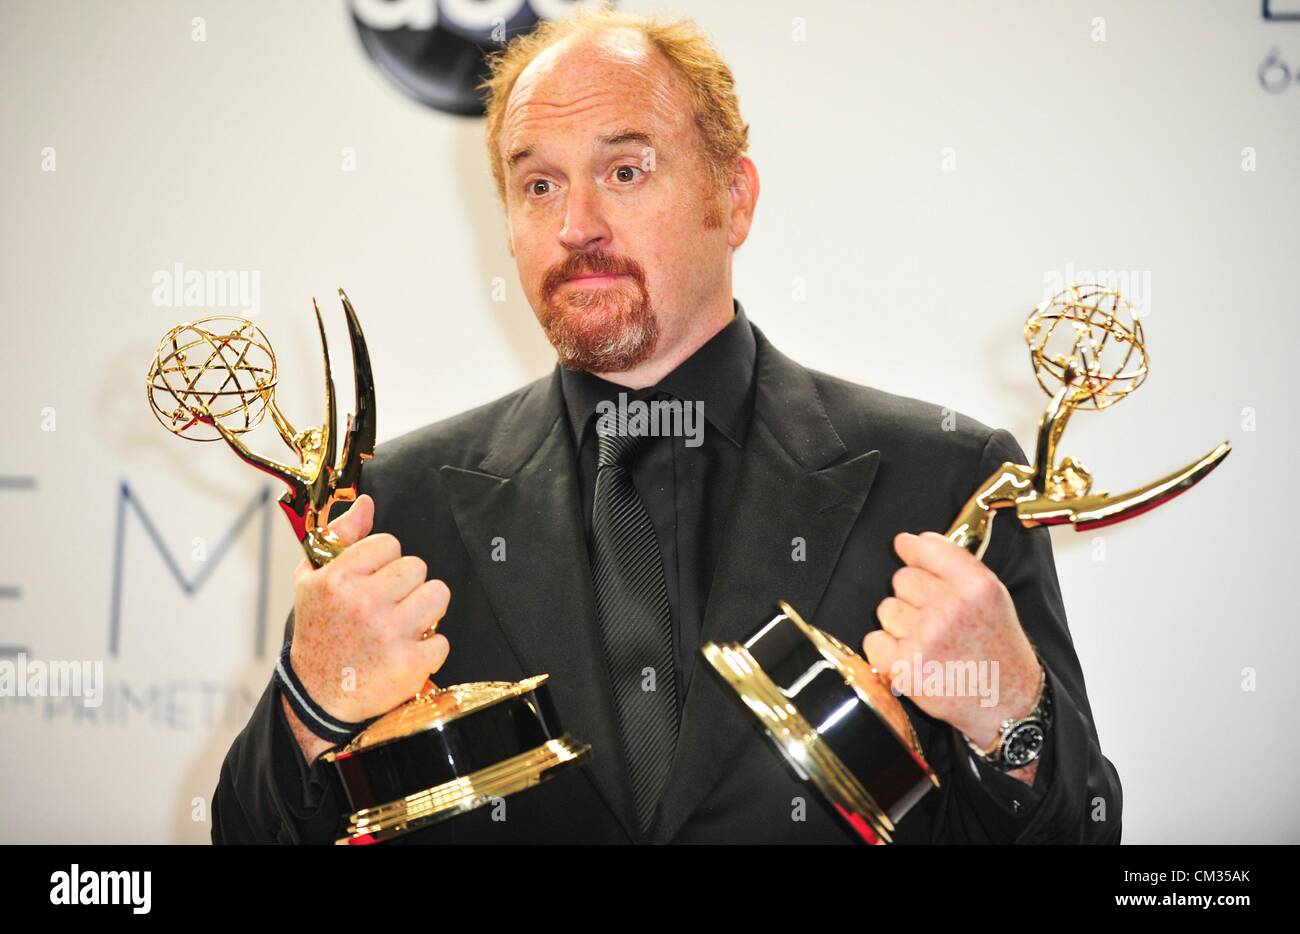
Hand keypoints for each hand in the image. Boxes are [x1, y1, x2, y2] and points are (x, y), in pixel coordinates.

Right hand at [289, 494, 451, 723]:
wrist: (317, 696)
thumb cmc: (319, 632)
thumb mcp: (312, 581)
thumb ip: (340, 537)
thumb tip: (365, 502)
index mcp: (338, 579)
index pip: (389, 543)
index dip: (384, 563)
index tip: (372, 582)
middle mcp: (364, 603)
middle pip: (417, 566)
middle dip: (407, 586)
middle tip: (388, 607)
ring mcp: (390, 633)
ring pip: (438, 594)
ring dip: (425, 610)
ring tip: (403, 625)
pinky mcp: (410, 663)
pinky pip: (442, 639)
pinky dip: (429, 650)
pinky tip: (405, 654)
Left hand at [862, 531, 1040, 751]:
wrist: (1006, 704)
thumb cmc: (997, 651)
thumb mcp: (993, 598)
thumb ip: (956, 566)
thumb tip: (912, 542)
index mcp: (977, 587)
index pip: (927, 547)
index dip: (912, 548)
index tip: (905, 547)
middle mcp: (951, 609)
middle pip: (902, 578)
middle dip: (913, 595)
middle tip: (936, 618)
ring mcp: (926, 639)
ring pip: (886, 609)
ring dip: (901, 624)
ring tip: (929, 642)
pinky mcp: (905, 668)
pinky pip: (873, 640)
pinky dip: (886, 650)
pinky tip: (914, 658)